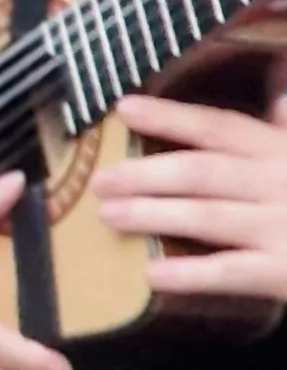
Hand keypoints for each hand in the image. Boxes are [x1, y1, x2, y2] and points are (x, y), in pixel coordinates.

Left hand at [97, 87, 286, 301]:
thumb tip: (279, 95)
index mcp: (283, 152)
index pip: (220, 127)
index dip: (170, 116)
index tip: (123, 108)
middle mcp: (281, 182)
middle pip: (201, 172)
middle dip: (145, 174)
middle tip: (100, 181)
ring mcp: (282, 228)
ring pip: (206, 217)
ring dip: (151, 215)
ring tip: (108, 216)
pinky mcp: (286, 272)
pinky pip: (231, 272)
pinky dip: (189, 274)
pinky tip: (151, 275)